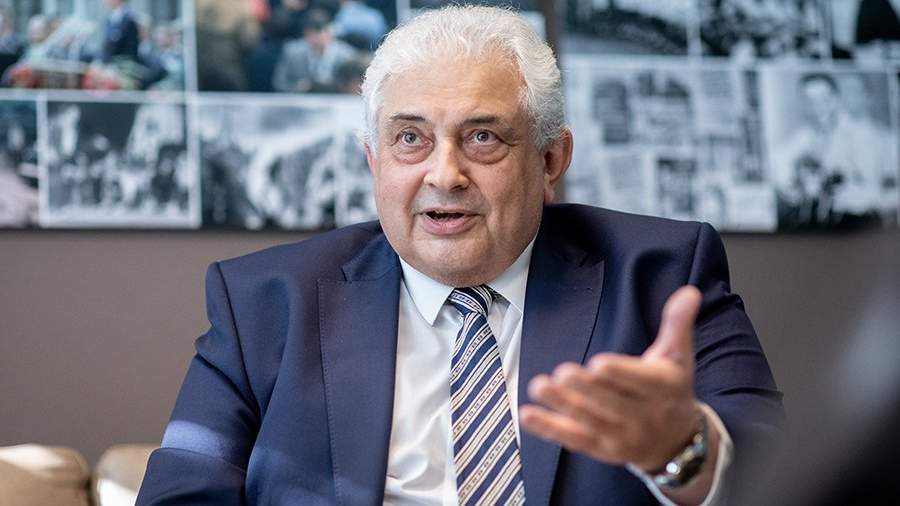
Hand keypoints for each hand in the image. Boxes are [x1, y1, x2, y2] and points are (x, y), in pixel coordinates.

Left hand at [520, 286, 702, 471]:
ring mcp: (621, 435)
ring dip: (562, 404)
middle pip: (612, 402)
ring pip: (589, 420)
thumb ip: (677, 324)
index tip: (599, 363)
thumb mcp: (678, 356)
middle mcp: (643, 415)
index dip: (620, 374)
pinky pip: (573, 439)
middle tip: (563, 372)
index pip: (642, 382)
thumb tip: (689, 292)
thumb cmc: (671, 390)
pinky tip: (527, 415)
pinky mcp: (600, 448)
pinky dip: (549, 428)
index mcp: (663, 388)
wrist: (676, 442)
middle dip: (586, 389)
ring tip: (538, 386)